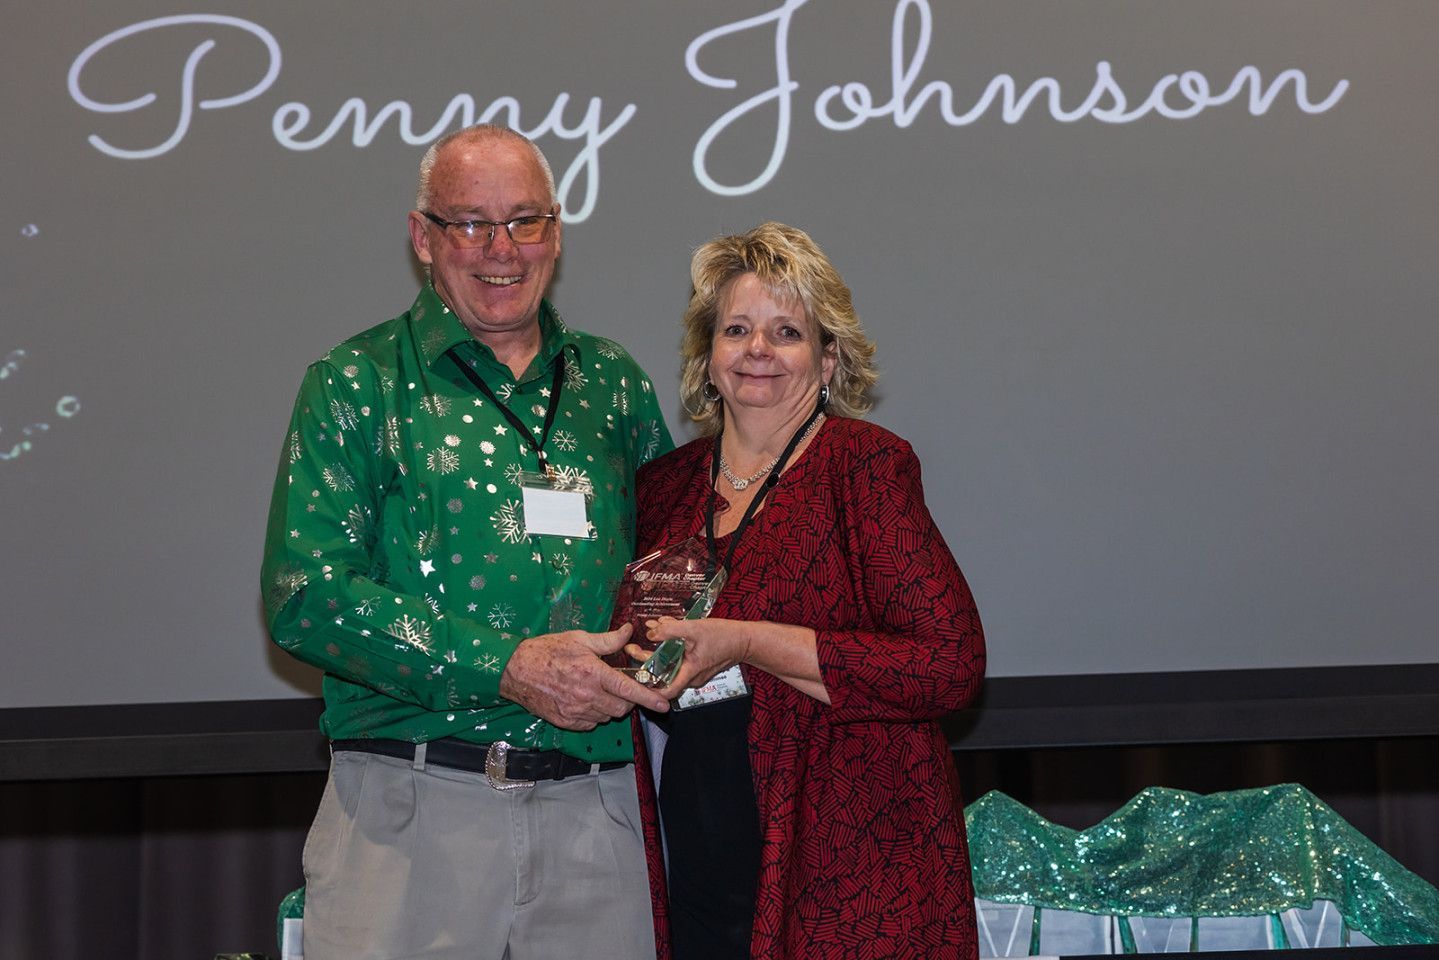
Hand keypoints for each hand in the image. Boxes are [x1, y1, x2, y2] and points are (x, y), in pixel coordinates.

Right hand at [500, 624, 669, 729]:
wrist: (516, 670)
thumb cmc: (547, 651)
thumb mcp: (580, 639)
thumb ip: (608, 640)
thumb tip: (628, 632)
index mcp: (594, 674)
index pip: (629, 689)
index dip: (649, 699)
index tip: (664, 705)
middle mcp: (587, 696)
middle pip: (622, 707)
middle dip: (627, 698)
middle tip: (619, 685)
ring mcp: (576, 712)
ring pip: (607, 716)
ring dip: (610, 706)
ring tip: (597, 690)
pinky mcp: (566, 722)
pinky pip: (591, 723)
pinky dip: (594, 714)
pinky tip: (585, 700)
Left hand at [624, 616, 752, 696]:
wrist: (744, 640)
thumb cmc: (724, 636)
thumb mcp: (695, 628)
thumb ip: (671, 630)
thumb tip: (651, 632)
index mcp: (690, 673)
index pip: (666, 691)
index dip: (648, 688)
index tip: (633, 676)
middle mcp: (691, 678)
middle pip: (663, 674)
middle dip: (646, 660)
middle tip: (632, 647)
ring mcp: (694, 673)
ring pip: (670, 665)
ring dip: (658, 650)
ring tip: (650, 632)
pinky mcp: (696, 666)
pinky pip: (678, 659)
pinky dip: (670, 647)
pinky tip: (665, 631)